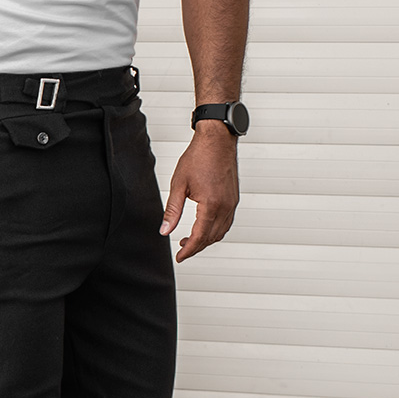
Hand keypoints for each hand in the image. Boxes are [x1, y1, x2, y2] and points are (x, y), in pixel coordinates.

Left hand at [160, 120, 239, 261]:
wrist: (217, 140)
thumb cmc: (199, 157)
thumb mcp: (179, 184)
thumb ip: (172, 210)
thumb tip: (165, 230)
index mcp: (211, 205)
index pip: (199, 237)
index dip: (188, 250)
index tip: (179, 257)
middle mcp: (225, 207)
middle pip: (211, 238)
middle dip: (196, 247)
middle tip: (181, 250)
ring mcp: (232, 203)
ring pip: (221, 232)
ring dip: (206, 240)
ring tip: (189, 240)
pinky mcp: (234, 199)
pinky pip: (226, 222)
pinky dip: (215, 230)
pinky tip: (203, 227)